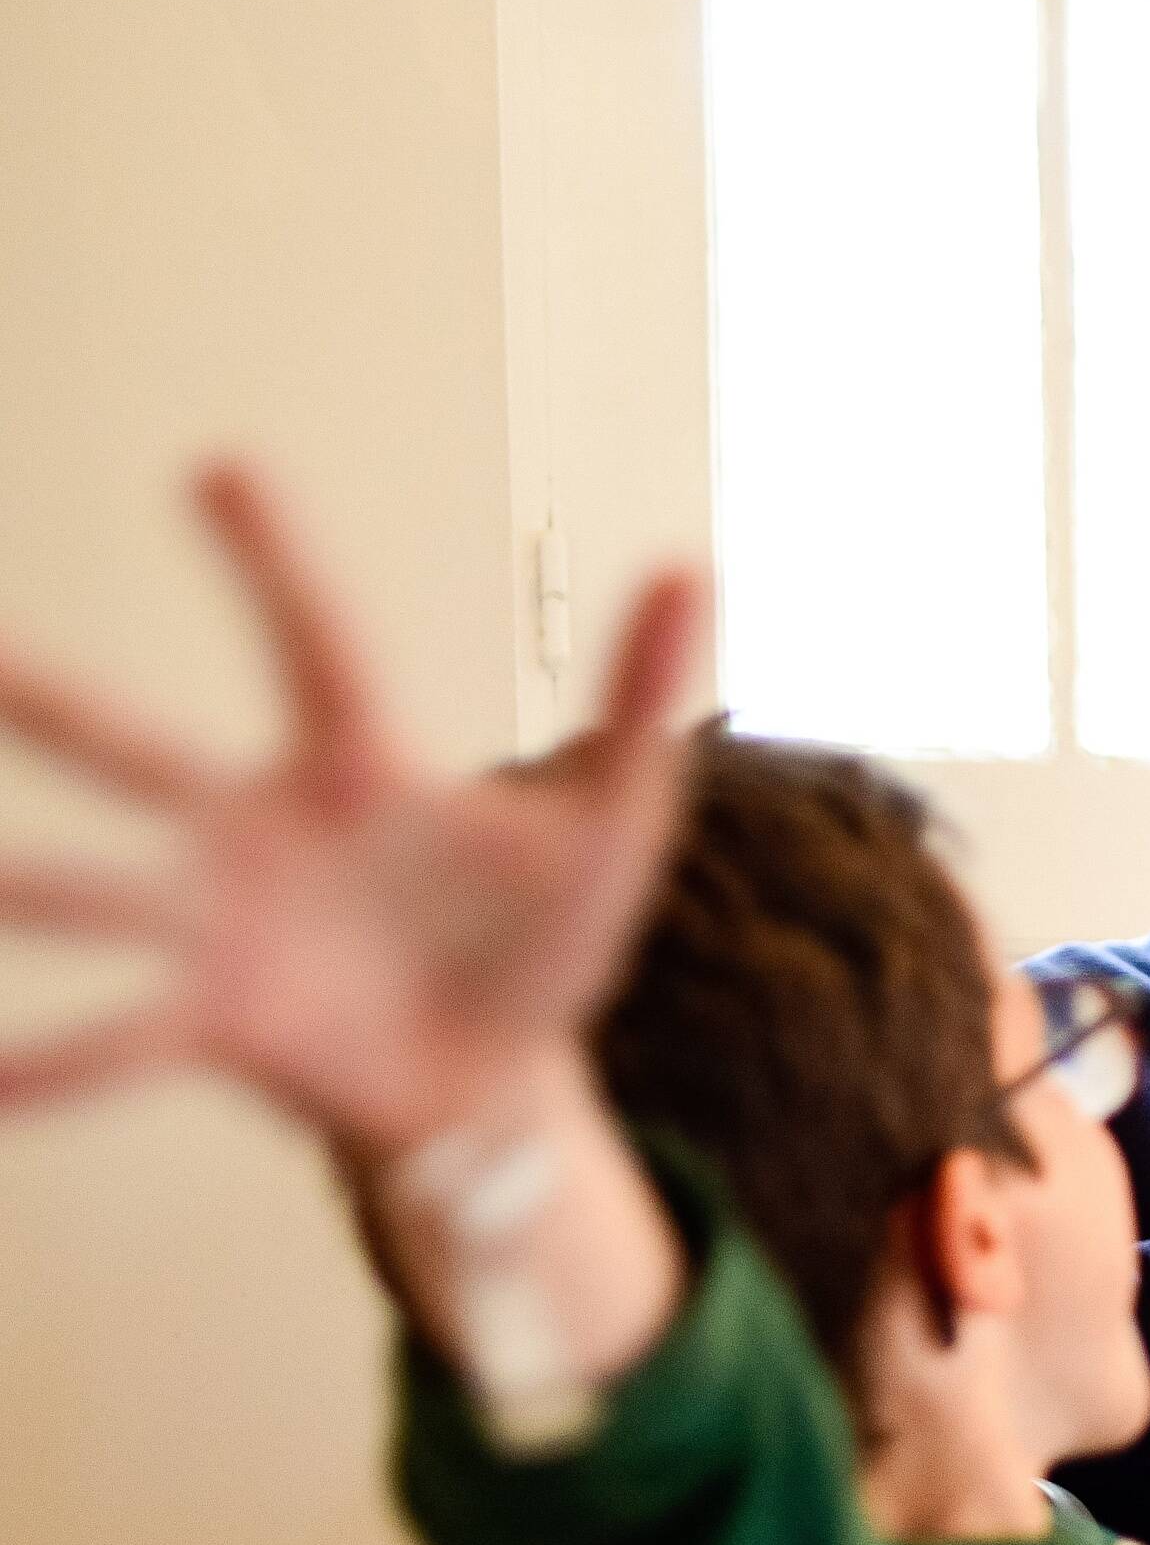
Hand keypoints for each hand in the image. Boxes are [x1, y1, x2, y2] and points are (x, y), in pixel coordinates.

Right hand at [0, 466, 707, 1157]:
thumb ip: (635, 703)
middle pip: (142, 753)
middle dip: (52, 705)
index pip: (317, 643)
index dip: (274, 561)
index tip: (219, 467)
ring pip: (97, 896)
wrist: (505, 1077)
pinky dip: (42, 1066)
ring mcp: (219, 927)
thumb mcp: (613, 824)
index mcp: (355, 766)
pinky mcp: (215, 1023)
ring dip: (26, 887)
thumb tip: (689, 568)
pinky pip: (118, 1043)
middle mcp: (256, 830)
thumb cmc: (541, 933)